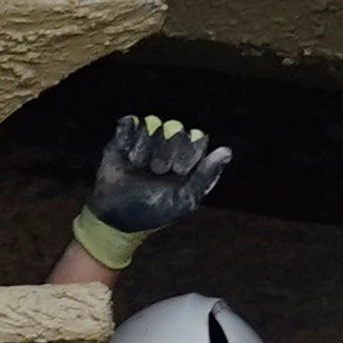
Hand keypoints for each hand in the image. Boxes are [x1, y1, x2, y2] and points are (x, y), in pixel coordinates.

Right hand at [73, 113, 231, 267]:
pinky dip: (128, 139)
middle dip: (165, 153)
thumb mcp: (185, 200)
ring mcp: (147, 138)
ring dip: (144, 150)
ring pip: (153, 124)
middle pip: (176, 129)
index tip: (178, 171)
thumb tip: (226, 150)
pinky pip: (131, 123)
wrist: (116, 218)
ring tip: (138, 167)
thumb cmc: (154, 211)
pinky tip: (127, 156)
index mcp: (188, 157)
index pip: (197, 138)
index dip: (187, 153)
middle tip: (156, 172)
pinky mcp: (124, 137)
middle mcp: (169, 144)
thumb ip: (206, 176)